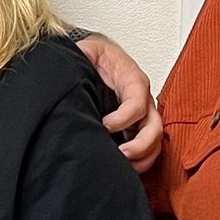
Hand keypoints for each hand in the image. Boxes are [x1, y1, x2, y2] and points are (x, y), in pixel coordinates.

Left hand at [74, 32, 162, 172]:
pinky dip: (140, 161)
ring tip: (124, 167)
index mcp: (133, 80)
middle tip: (120, 154)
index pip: (137, 104)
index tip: (104, 126)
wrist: (99, 60)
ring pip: (155, 141)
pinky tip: (124, 167)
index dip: (123, 119)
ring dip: (143, 157)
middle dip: (140, 145)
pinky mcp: (137, 128)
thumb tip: (64, 69)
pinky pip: (148, 148)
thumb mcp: (87, 51)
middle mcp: (143, 100)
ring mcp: (143, 116)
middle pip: (154, 127)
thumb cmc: (94, 57)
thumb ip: (81, 57)